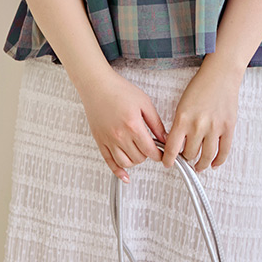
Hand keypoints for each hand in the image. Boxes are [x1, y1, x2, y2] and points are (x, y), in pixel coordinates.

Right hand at [79, 68, 167, 182]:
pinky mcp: (100, 141)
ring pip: (125, 163)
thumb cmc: (118, 90)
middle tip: (149, 148)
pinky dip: (118, 172)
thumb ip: (156, 123)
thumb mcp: (144, 102)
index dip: (159, 154)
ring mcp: (108, 140)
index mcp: (133, 126)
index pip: (150, 151)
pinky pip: (109, 162)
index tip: (161, 153)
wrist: (97, 85)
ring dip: (135, 161)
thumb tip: (165, 138)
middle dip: (147, 155)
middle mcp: (120, 136)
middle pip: (139, 158)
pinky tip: (125, 176)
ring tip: (138, 153)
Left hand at [161, 64, 243, 172]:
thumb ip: (179, 124)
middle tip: (185, 159)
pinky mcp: (228, 128)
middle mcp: (198, 126)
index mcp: (182, 119)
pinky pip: (223, 151)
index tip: (168, 163)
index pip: (172, 148)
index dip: (169, 160)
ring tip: (198, 166)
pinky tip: (214, 163)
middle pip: (190, 154)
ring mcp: (214, 128)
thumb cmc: (200, 86)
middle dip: (186, 158)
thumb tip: (176, 143)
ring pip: (206, 156)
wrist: (220, 75)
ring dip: (201, 164)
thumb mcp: (182, 105)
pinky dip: (218, 161)